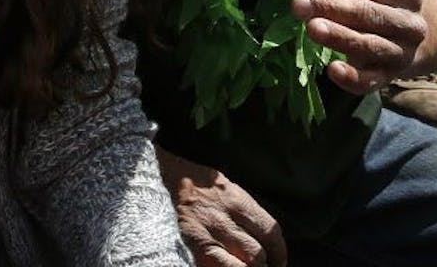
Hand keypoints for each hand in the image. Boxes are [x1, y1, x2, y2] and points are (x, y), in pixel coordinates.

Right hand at [158, 149, 286, 266]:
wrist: (157, 177)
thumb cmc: (194, 184)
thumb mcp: (225, 187)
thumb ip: (245, 212)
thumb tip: (265, 240)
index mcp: (235, 201)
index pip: (271, 233)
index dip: (279, 252)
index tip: (277, 260)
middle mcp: (223, 219)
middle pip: (258, 255)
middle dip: (264, 266)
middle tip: (261, 266)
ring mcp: (205, 236)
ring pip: (243, 266)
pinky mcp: (192, 248)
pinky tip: (227, 266)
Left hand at [291, 0, 426, 94]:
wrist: (413, 42)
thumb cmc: (379, 6)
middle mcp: (410, 24)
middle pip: (368, 13)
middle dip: (330, 7)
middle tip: (299, 5)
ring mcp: (402, 53)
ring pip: (370, 45)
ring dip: (339, 36)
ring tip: (312, 28)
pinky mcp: (390, 77)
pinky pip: (371, 80)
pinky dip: (352, 77)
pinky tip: (332, 70)